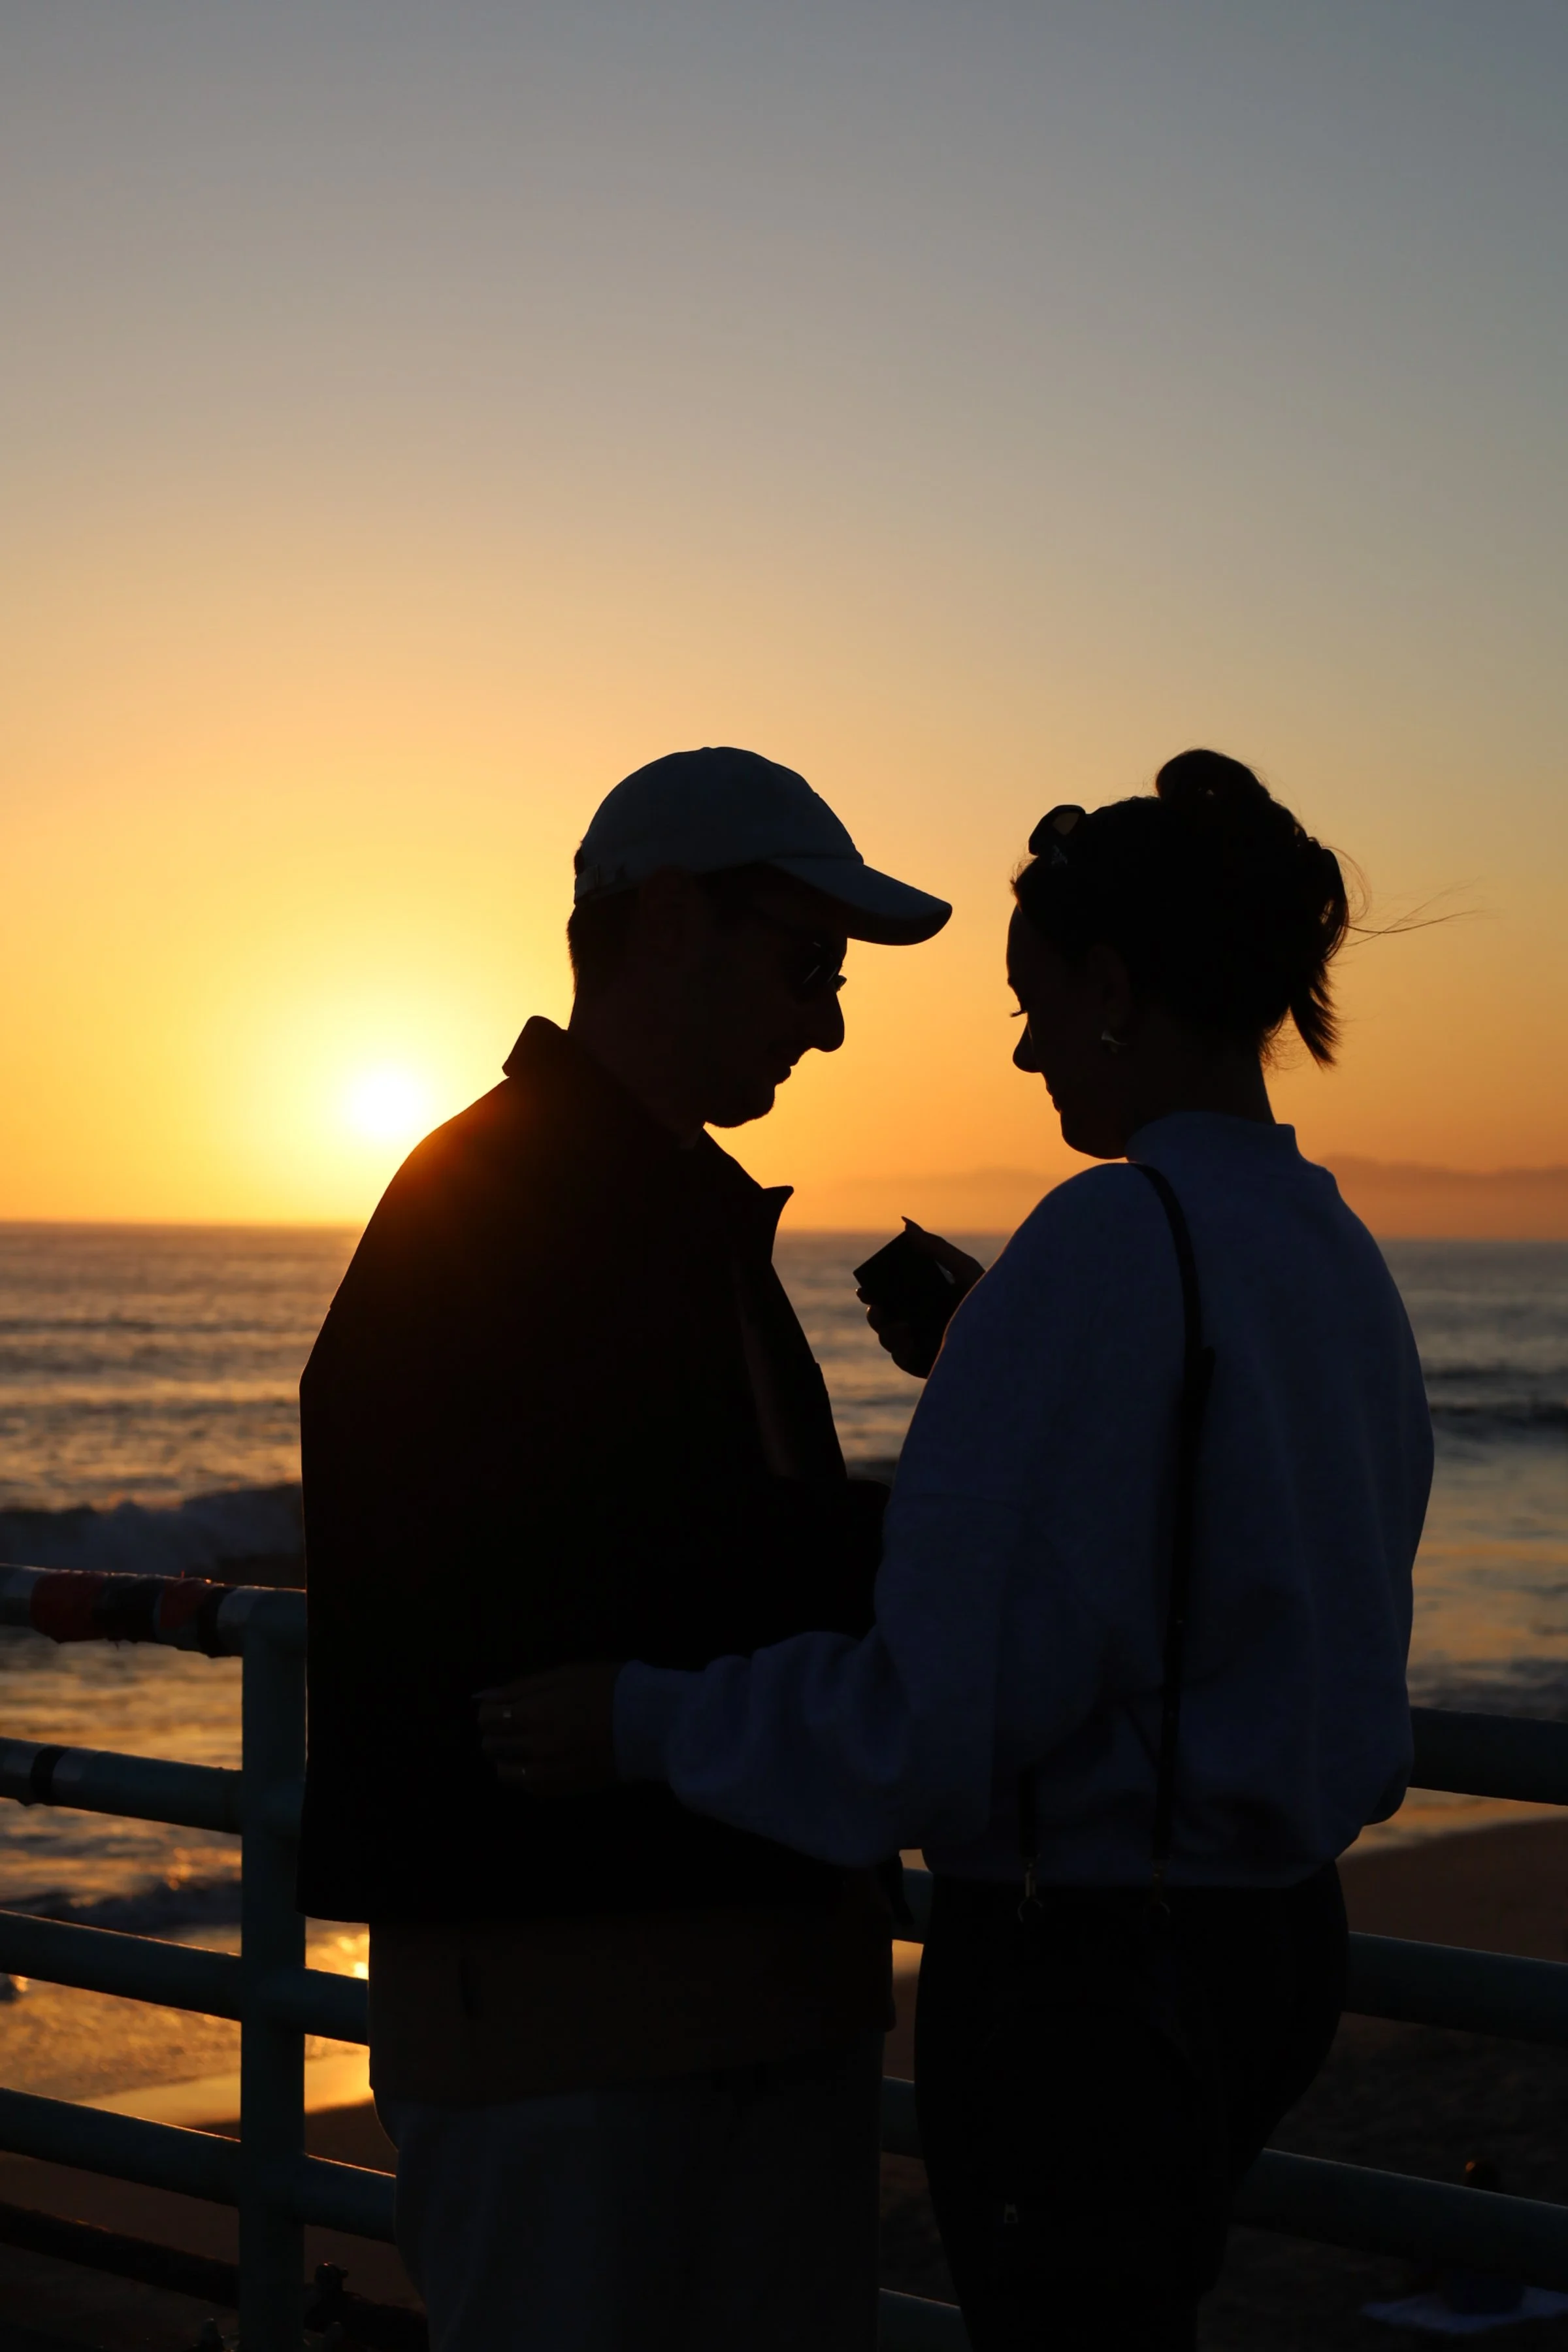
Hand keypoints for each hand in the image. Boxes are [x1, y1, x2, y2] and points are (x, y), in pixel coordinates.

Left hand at [476, 1661, 624, 1795]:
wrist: (649, 1724)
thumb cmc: (608, 1689)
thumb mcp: (564, 1675)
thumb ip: (521, 1688)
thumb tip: (482, 1697)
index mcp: (534, 1715)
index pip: (487, 1719)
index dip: (491, 1711)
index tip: (504, 1707)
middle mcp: (535, 1749)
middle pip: (491, 1747)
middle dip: (497, 1733)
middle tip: (517, 1723)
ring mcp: (548, 1774)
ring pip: (505, 1774)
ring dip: (509, 1758)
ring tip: (528, 1746)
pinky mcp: (563, 1790)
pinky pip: (530, 1788)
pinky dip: (529, 1775)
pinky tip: (545, 1761)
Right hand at [858, 1220, 983, 1378]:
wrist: (1011, 1330)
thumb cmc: (989, 1297)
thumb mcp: (962, 1268)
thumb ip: (934, 1246)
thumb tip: (905, 1223)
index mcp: (920, 1297)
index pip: (888, 1294)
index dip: (871, 1292)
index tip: (864, 1289)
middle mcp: (916, 1321)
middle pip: (881, 1317)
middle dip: (874, 1313)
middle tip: (876, 1307)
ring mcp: (919, 1344)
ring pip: (887, 1339)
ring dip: (886, 1331)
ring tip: (903, 1327)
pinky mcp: (926, 1364)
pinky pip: (902, 1359)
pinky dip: (901, 1350)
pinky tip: (910, 1340)